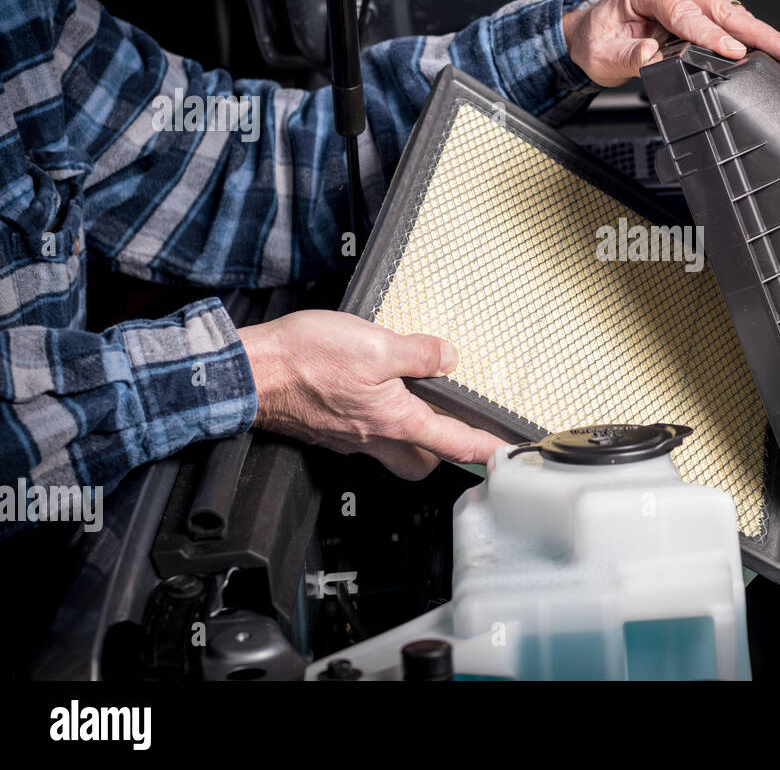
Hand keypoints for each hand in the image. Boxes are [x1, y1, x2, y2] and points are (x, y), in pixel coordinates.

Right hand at [238, 310, 500, 476]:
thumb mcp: (375, 344)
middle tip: (453, 427)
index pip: (453, 441)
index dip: (483, 448)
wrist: (249, 374)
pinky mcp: (326, 429)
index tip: (505, 456)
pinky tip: (369, 393)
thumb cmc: (305, 361)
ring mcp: (347, 438)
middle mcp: (373, 438)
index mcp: (395, 420)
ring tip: (412, 403)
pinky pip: (362, 435)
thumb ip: (418, 353)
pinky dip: (375, 420)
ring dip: (408, 435)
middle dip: (440, 450)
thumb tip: (448, 357)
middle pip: (420, 461)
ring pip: (391, 450)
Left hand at [561, 0, 779, 86]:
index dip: (712, 36)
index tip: (735, 54)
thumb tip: (652, 57)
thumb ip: (629, 56)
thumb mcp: (604, 55)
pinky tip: (778, 52)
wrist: (596, 30)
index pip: (686, 14)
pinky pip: (733, 19)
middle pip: (725, 11)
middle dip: (763, 36)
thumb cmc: (600, 38)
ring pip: (736, 14)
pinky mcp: (704, 0)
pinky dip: (757, 37)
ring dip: (769, 37)